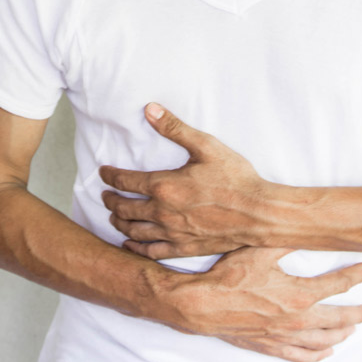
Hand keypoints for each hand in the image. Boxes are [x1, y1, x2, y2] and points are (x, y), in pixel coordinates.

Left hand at [100, 102, 268, 258]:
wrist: (259, 213)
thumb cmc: (235, 178)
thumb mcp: (206, 146)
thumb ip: (175, 128)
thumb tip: (150, 109)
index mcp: (164, 186)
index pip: (125, 181)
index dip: (110, 176)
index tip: (103, 172)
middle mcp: (162, 212)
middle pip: (124, 208)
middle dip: (110, 200)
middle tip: (105, 195)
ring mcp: (172, 233)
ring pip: (133, 231)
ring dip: (119, 222)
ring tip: (114, 216)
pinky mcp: (184, 248)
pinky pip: (151, 251)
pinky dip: (136, 248)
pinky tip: (130, 244)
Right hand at [159, 247, 361, 361]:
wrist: (202, 305)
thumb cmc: (229, 278)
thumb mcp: (260, 250)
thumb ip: (286, 240)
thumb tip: (302, 228)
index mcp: (299, 294)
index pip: (338, 284)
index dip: (357, 275)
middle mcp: (298, 319)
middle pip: (338, 319)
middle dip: (357, 313)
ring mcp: (285, 336)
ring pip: (323, 340)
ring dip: (341, 334)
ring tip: (351, 329)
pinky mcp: (271, 346)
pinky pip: (301, 356)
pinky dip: (317, 355)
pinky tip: (324, 353)